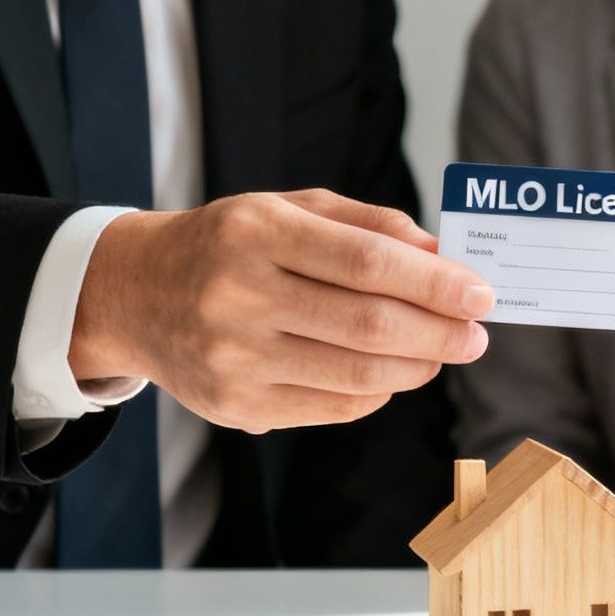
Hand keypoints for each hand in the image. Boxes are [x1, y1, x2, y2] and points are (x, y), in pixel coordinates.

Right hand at [68, 189, 493, 434]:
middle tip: (476, 334)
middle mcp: (238, 296)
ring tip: (441, 352)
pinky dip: (377, 391)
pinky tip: (389, 372)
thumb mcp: (288, 209)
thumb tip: (442, 253)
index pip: (366, 263)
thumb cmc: (228, 244)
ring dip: (418, 367)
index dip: (435, 282)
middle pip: (368, 326)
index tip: (480, 293)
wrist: (134, 294)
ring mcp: (234, 359)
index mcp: (256, 233)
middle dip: (440, 333)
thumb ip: (367, 225)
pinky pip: (333, 407)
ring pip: (357, 375)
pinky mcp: (236, 407)